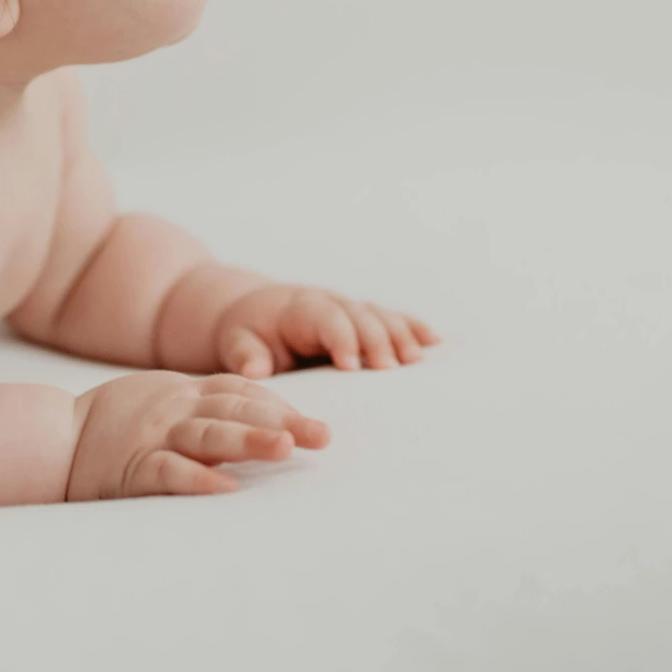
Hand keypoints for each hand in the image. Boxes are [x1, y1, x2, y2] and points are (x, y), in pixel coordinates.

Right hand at [67, 371, 329, 499]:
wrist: (51, 439)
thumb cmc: (115, 426)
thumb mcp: (163, 404)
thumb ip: (205, 409)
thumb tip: (262, 426)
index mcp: (183, 393)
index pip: (240, 391)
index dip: (279, 404)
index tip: (314, 424)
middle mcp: (174, 410)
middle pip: (236, 408)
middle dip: (282, 421)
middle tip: (323, 436)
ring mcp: (153, 437)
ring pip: (209, 433)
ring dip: (249, 439)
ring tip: (285, 448)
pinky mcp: (132, 468)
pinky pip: (168, 472)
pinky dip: (197, 479)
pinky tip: (226, 489)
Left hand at [212, 284, 438, 376]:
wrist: (255, 311)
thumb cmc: (246, 332)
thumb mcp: (235, 342)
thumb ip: (244, 355)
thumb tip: (257, 369)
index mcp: (298, 308)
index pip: (325, 317)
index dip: (340, 338)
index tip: (352, 365)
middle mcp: (329, 302)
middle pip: (359, 315)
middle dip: (376, 340)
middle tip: (391, 368)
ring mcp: (350, 308)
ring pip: (380, 315)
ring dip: (401, 335)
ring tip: (418, 360)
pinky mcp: (363, 318)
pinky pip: (392, 318)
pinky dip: (413, 327)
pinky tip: (436, 341)